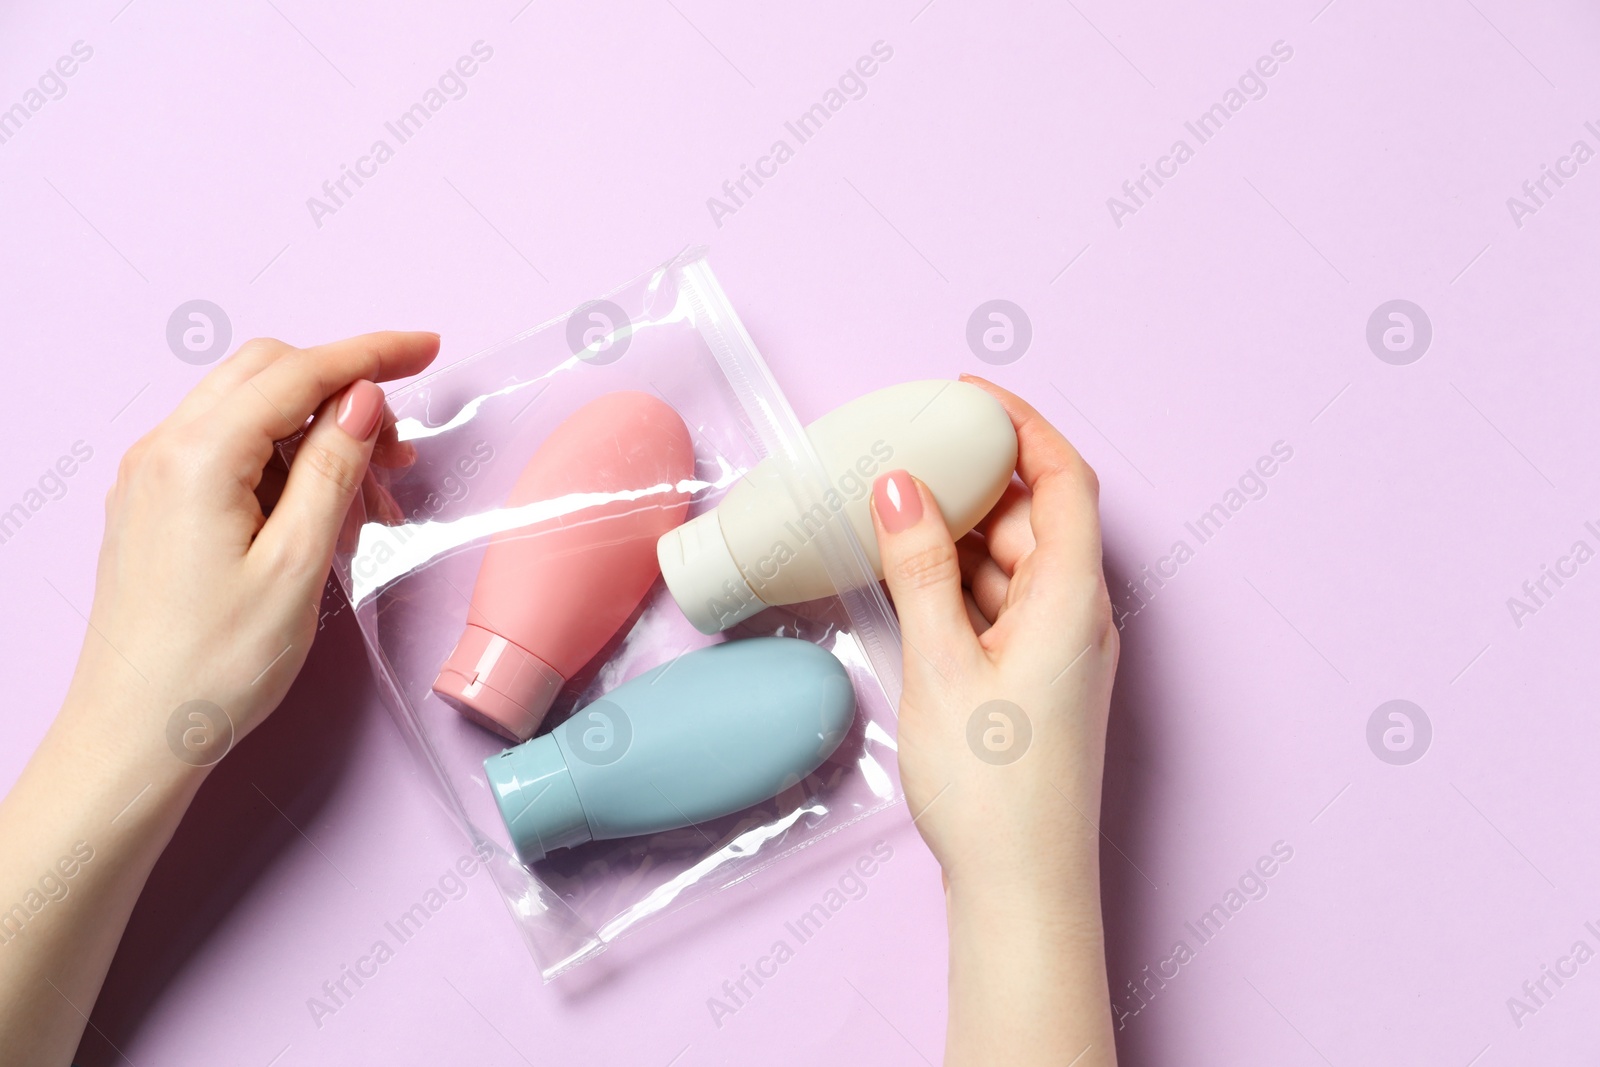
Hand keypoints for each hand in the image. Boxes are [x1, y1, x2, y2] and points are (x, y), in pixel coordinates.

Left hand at [60, 332, 438, 781]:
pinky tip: (321, 513)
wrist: (134, 735)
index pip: (299, 372)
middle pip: (268, 373)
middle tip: (401, 447)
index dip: (372, 354)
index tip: (427, 349)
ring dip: (318, 434)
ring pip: (250, 411)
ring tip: (370, 504)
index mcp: (197, 457)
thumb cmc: (213, 667)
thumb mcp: (297, 565)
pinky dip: (283, 462)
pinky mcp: (153, 505)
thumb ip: (332, 468)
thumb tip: (362, 399)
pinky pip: (227, 451)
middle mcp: (162, 450)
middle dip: (344, 393)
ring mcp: (151, 476)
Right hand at [868, 374, 1118, 1065]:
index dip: (1022, 425)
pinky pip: (1001, 606)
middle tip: (903, 461)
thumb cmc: (991, 789)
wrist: (1022, 891)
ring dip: (959, 538)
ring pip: (1012, 564)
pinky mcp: (1037, 680)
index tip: (967, 396)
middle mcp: (1079, 616)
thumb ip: (919, 571)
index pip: (1063, 480)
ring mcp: (1060, 651)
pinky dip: (959, 584)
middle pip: (1034, 519)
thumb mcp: (941, 665)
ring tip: (892, 521)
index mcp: (1074, 600)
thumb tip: (902, 487)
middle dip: (974, 484)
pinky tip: (910, 586)